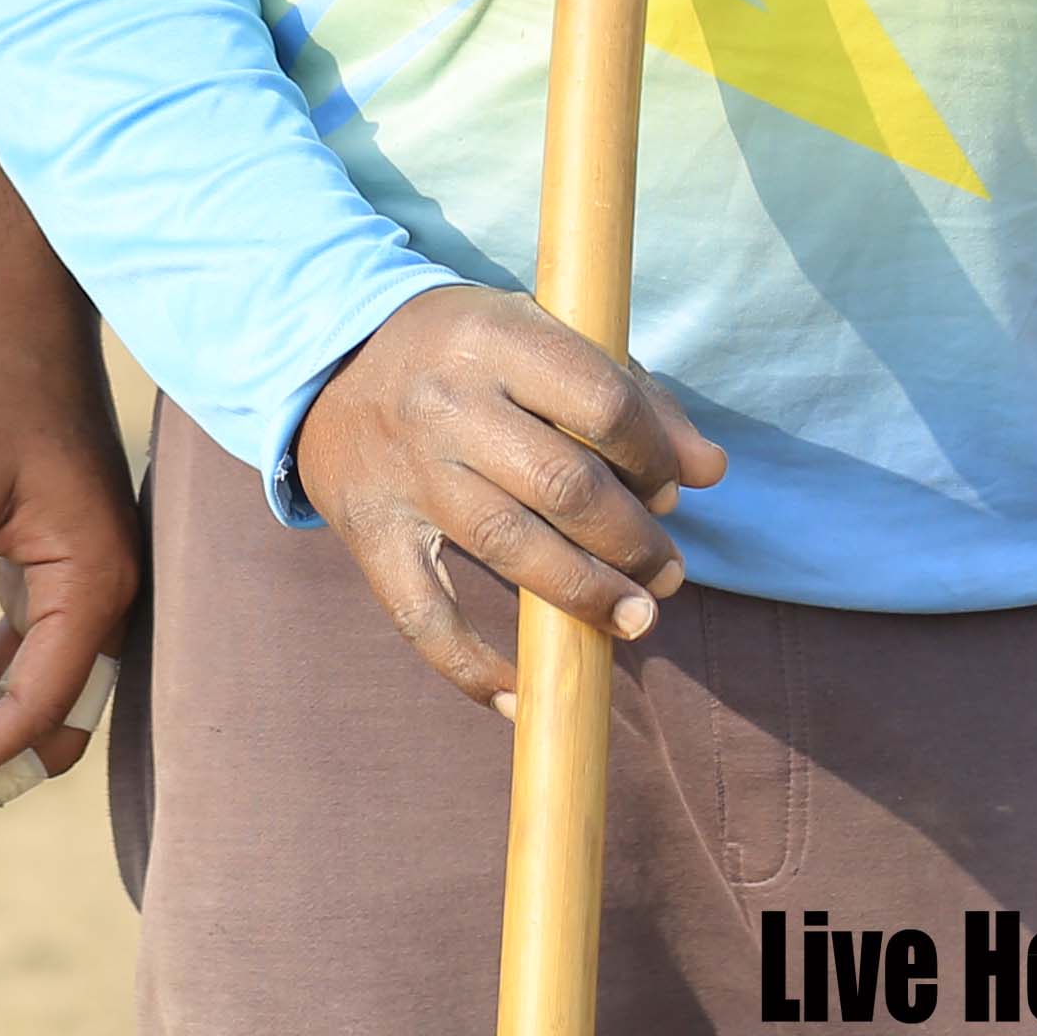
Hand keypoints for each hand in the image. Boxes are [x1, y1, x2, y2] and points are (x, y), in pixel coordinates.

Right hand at [287, 283, 722, 711]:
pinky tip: (518, 698)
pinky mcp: (370, 530)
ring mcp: (406, 471)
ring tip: (636, 618)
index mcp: (495, 339)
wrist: (326, 356)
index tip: (672, 487)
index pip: (603, 403)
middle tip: (667, 572)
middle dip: (635, 542)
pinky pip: (422, 615)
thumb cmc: (466, 352)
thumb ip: (630, 394)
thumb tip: (710, 470)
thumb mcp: (538, 338)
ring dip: (587, 595)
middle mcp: (446, 404)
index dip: (656, 455)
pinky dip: (472, 668)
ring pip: (510, 549)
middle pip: (565, 486)